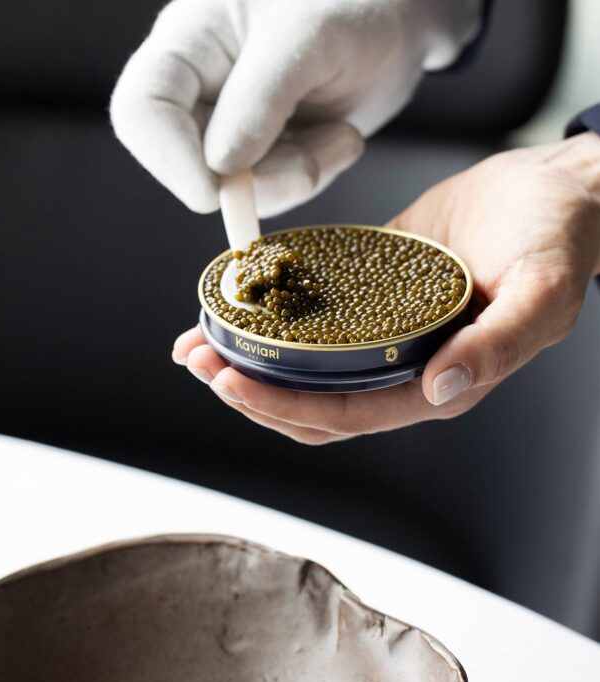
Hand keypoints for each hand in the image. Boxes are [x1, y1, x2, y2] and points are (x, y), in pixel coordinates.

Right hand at [110, 0, 480, 214]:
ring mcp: (232, 126)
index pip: (141, 112)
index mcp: (190, 41)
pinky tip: (339, 140)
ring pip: (236, 191)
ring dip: (295, 178)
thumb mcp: (311, 35)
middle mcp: (201, 87)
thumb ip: (261, 98)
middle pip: (190, 164)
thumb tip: (220, 168)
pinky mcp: (265, 155)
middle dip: (256, 177)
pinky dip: (311, 178)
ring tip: (340, 136)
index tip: (219, 189)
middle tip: (310, 162)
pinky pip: (272, 194)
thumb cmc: (355, 1)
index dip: (170, 161)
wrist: (401, 20)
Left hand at [173, 134, 599, 443]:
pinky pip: (311, 325)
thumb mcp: (543, 292)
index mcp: (439, 384)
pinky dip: (270, 325)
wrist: (556, 189)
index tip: (235, 385)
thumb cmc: (559, 241)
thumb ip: (498, 345)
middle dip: (251, 393)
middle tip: (201, 364)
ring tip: (198, 347)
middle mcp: (402, 371)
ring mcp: (381, 338)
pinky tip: (235, 311)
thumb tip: (440, 386)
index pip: (348, 415)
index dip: (286, 407)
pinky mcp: (368, 298)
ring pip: (303, 373)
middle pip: (312, 406)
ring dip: (250, 366)